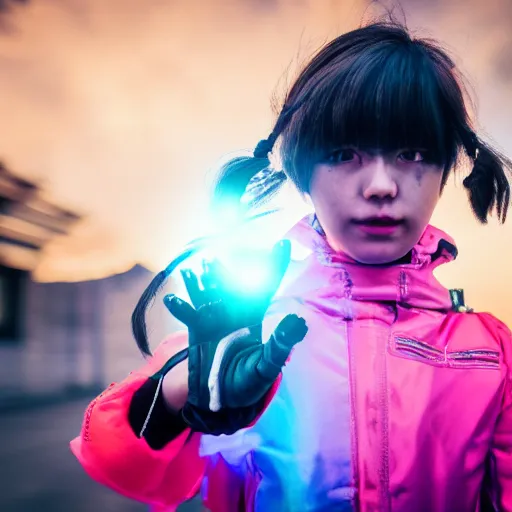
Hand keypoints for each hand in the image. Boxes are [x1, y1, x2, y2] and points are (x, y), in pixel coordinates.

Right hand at [163, 240, 307, 411]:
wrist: (222, 399)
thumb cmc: (248, 382)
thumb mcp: (267, 367)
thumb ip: (280, 346)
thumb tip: (297, 322)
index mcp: (255, 316)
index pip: (267, 286)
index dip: (275, 265)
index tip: (282, 243)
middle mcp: (234, 311)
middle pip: (231, 284)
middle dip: (224, 271)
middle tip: (216, 260)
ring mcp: (214, 318)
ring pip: (208, 292)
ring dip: (202, 280)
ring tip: (196, 268)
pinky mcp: (197, 329)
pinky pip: (188, 313)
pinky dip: (180, 305)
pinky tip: (172, 298)